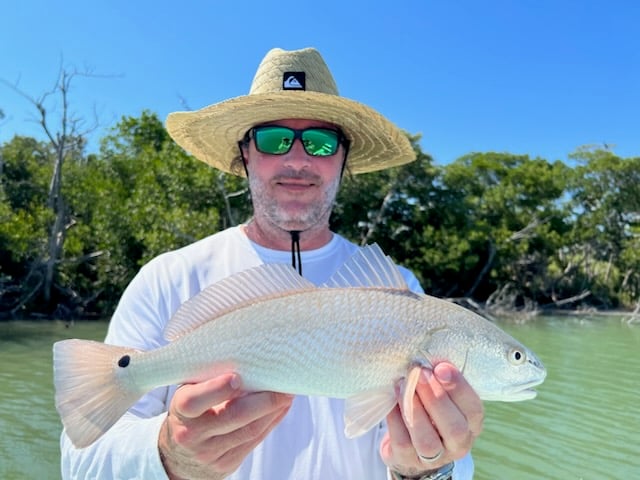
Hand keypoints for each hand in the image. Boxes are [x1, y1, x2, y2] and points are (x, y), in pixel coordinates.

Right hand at [158, 374, 293, 479]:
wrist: (179, 456)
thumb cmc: (190, 411)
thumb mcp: (189, 393)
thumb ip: (209, 379)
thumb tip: (247, 357)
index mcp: (180, 411)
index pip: (194, 401)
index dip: (217, 389)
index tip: (238, 376)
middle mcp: (192, 435)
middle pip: (233, 416)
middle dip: (264, 399)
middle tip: (283, 383)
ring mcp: (209, 453)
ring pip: (250, 430)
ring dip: (274, 410)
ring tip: (288, 392)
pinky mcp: (226, 464)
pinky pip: (254, 441)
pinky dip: (271, 422)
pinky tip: (281, 408)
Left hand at [380, 363, 483, 476]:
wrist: (410, 441)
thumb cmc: (429, 407)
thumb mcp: (441, 393)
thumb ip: (439, 379)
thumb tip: (427, 358)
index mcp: (471, 423)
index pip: (473, 408)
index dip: (459, 387)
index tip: (441, 367)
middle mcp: (458, 443)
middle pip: (454, 427)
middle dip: (435, 398)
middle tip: (420, 373)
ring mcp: (434, 457)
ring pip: (427, 440)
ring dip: (414, 410)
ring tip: (402, 385)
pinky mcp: (408, 460)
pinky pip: (402, 442)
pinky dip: (396, 419)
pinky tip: (392, 402)